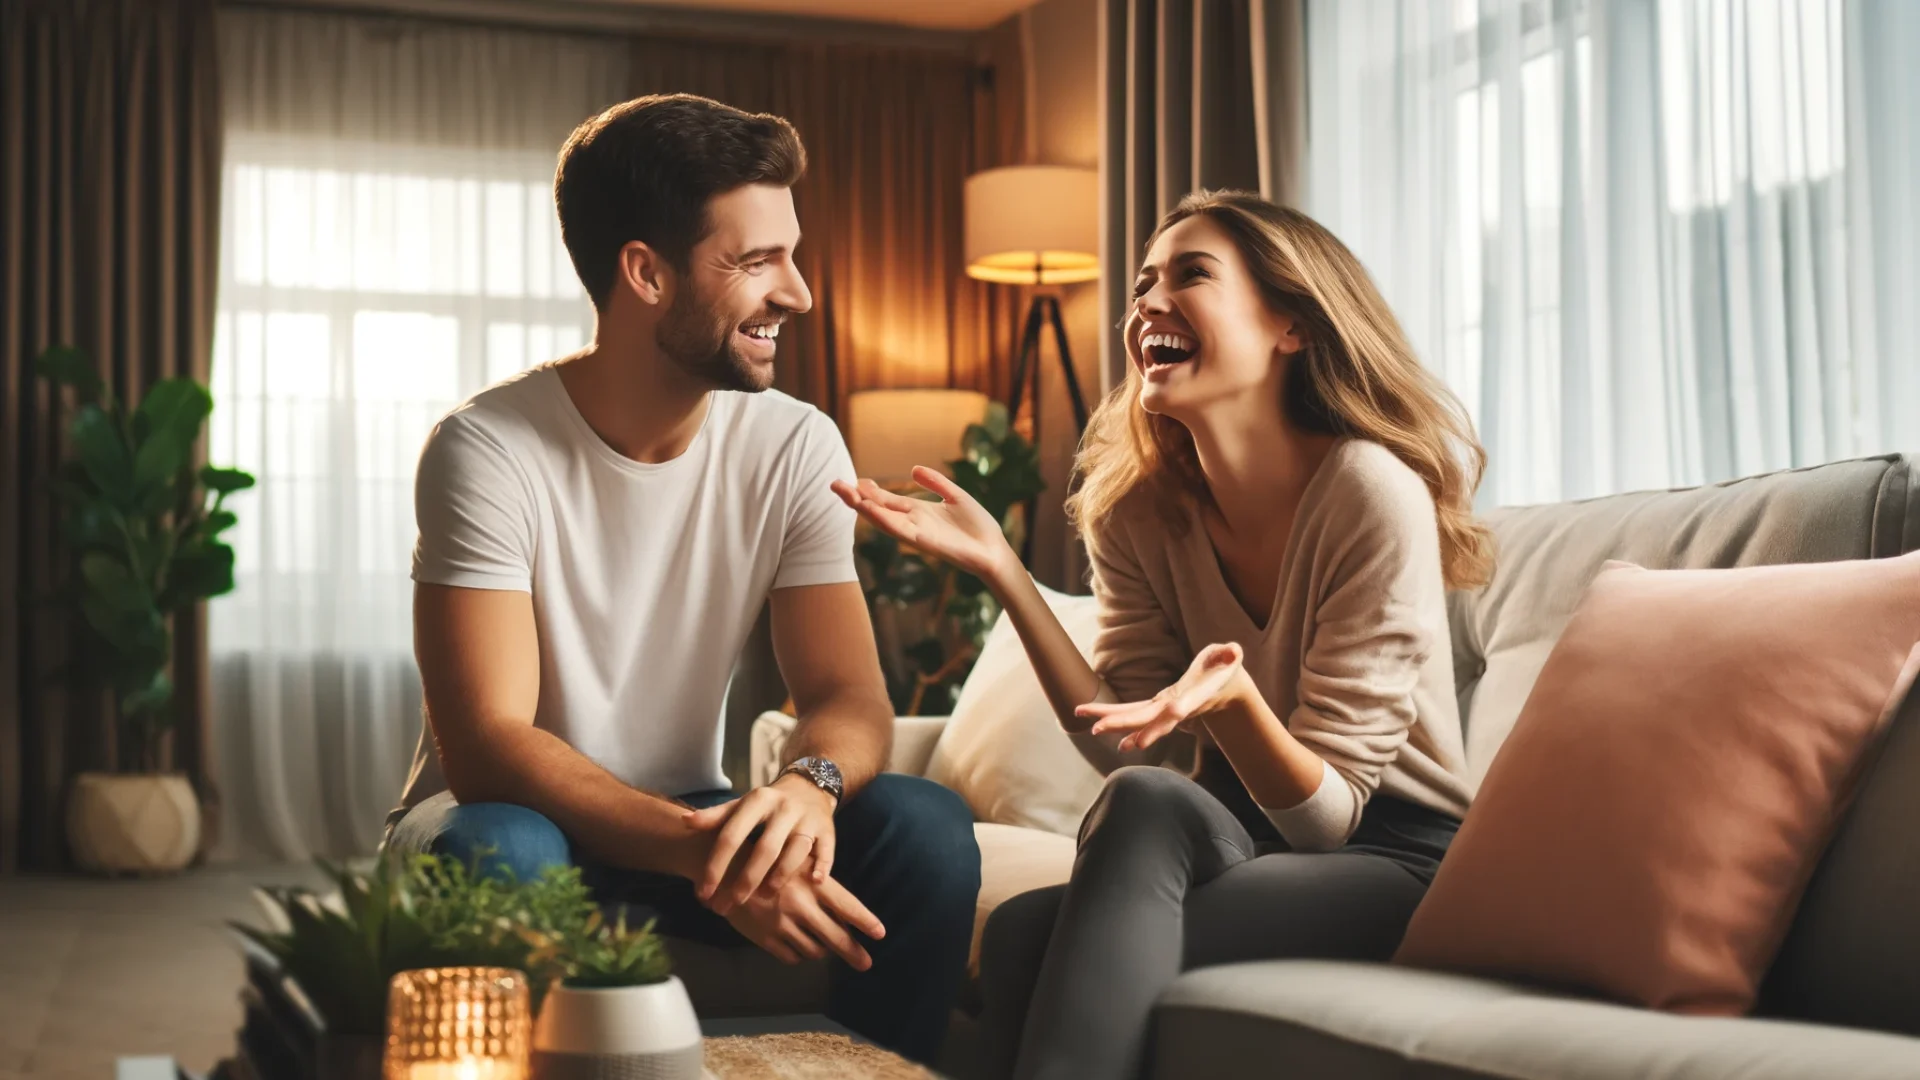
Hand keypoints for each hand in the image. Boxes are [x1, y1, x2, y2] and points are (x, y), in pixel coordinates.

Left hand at [683, 775, 836, 913]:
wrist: (809, 785)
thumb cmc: (767, 803)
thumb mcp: (741, 805)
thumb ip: (715, 816)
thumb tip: (685, 822)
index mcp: (757, 800)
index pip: (732, 835)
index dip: (716, 866)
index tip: (703, 893)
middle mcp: (783, 808)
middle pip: (765, 848)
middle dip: (746, 879)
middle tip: (730, 904)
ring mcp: (807, 819)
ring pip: (796, 850)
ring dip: (780, 875)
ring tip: (764, 897)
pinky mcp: (828, 829)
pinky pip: (827, 849)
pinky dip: (823, 866)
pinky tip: (814, 882)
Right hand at [722, 873, 885, 969]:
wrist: (723, 867)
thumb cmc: (767, 860)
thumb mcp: (797, 863)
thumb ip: (820, 887)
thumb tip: (845, 916)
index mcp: (812, 882)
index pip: (847, 905)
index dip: (865, 920)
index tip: (880, 933)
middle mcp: (800, 905)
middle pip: (835, 937)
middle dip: (853, 952)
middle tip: (865, 963)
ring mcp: (781, 924)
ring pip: (814, 950)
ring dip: (823, 950)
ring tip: (826, 946)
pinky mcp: (764, 937)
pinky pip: (791, 956)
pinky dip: (799, 955)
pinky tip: (800, 947)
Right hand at [831, 468, 1016, 581]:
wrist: (993, 550)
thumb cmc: (977, 527)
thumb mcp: (955, 496)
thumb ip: (935, 482)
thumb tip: (913, 468)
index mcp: (919, 512)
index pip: (887, 500)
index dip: (870, 490)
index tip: (854, 479)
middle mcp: (913, 522)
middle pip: (878, 508)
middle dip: (856, 498)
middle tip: (834, 483)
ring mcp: (916, 533)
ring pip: (883, 519)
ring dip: (863, 508)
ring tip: (846, 494)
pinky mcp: (924, 542)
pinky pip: (899, 530)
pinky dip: (883, 520)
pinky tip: (869, 510)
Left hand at [1074, 643, 1252, 751]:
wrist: (1224, 688)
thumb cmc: (1224, 667)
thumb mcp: (1228, 657)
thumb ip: (1228, 655)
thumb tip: (1233, 651)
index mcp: (1193, 698)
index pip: (1177, 710)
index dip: (1165, 719)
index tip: (1145, 735)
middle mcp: (1176, 709)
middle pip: (1147, 719)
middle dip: (1123, 724)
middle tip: (1096, 729)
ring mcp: (1165, 710)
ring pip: (1136, 718)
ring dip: (1113, 723)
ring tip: (1091, 728)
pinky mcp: (1158, 706)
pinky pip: (1135, 713)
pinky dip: (1120, 720)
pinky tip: (1100, 727)